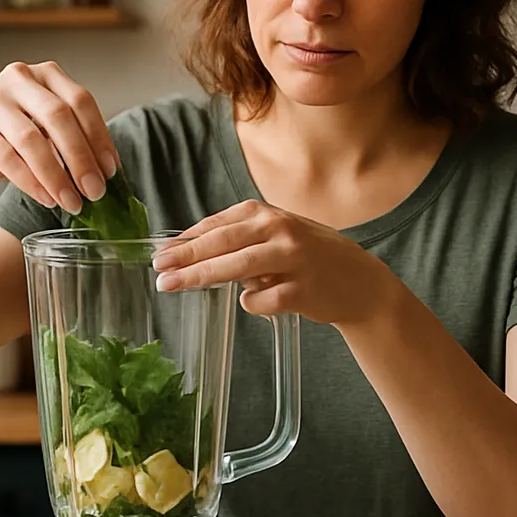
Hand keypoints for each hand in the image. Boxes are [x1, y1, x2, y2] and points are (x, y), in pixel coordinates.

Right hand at [0, 61, 119, 213]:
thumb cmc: (15, 140)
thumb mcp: (49, 132)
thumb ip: (75, 140)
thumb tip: (108, 173)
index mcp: (46, 74)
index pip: (81, 101)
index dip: (99, 137)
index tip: (111, 171)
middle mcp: (18, 77)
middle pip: (58, 117)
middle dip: (80, 158)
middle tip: (95, 191)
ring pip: (31, 139)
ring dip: (56, 176)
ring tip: (71, 202)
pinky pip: (7, 157)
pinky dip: (31, 182)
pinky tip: (47, 199)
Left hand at [152, 200, 397, 325]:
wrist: (359, 282)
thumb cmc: (310, 257)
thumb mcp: (277, 234)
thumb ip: (239, 238)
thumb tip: (187, 249)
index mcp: (267, 213)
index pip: (216, 226)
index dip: (185, 241)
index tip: (160, 254)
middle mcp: (279, 229)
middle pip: (220, 243)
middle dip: (184, 258)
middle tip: (157, 270)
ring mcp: (292, 258)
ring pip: (235, 268)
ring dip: (199, 278)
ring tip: (172, 287)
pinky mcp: (301, 289)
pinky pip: (260, 300)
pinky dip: (253, 303)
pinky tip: (260, 301)